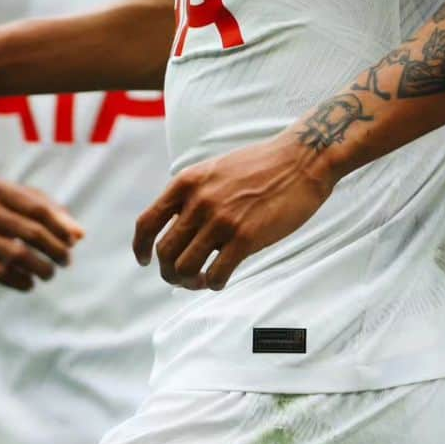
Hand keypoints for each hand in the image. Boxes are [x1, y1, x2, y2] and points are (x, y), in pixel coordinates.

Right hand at [0, 178, 83, 291]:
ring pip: (18, 255)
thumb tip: (79, 235)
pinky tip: (29, 283)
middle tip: (66, 261)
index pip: (39, 209)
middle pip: (32, 232)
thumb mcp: (16, 202)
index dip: (60, 227)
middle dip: (56, 250)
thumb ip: (50, 211)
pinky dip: (21, 281)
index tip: (73, 242)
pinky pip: (1, 274)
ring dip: (42, 268)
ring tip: (49, 273)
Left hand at [133, 132, 334, 290]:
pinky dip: (213, 284)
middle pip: (164, 252)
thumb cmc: (265, 164)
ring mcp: (222, 220)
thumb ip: (195, 193)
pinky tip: (222, 279)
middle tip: (182, 276)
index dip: (141, 248)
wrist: (304, 159)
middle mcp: (200, 201)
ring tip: (202, 280)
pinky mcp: (245, 238)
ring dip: (189, 282)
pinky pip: (215, 275)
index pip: (147, 223)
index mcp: (188, 182)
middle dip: (169, 271)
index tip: (146, 261)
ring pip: (184, 268)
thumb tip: (178, 226)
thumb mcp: (218, 168)